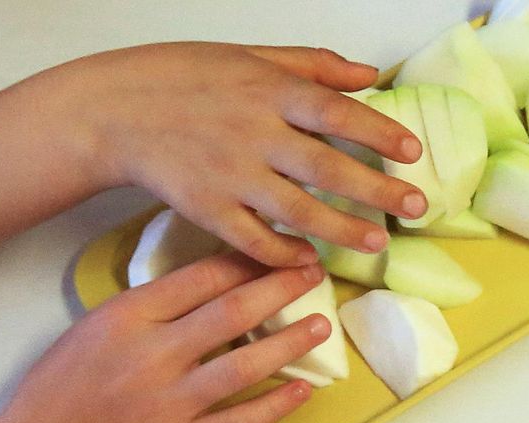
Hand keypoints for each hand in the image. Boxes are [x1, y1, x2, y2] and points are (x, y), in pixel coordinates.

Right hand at [0, 253, 330, 422]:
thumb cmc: (66, 383)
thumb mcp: (98, 324)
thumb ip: (152, 305)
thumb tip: (215, 280)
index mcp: (128, 316)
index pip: (201, 278)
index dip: (249, 261)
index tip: (280, 249)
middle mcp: (151, 356)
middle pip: (231, 313)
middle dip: (280, 289)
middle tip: (314, 274)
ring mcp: (168, 403)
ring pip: (243, 366)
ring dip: (289, 343)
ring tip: (320, 326)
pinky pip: (240, 422)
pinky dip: (275, 405)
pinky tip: (303, 388)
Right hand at [51, 44, 426, 265]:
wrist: (112, 110)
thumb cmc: (183, 78)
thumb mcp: (248, 57)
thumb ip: (313, 66)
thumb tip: (370, 75)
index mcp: (267, 91)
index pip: (336, 113)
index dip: (379, 133)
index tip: (413, 152)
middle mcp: (253, 134)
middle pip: (327, 169)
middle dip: (377, 191)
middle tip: (416, 208)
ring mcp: (230, 175)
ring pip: (298, 211)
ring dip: (342, 230)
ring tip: (377, 242)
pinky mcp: (207, 209)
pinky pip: (254, 240)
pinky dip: (284, 253)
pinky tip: (311, 260)